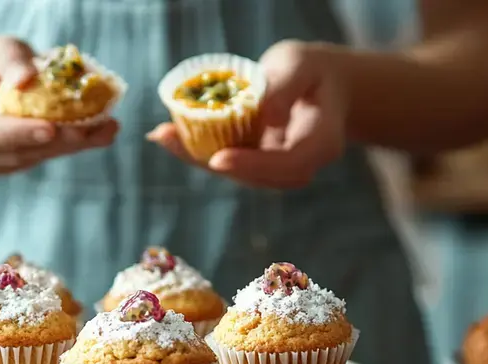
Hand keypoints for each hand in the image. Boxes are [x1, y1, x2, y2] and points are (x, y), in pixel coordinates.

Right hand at [0, 36, 118, 174]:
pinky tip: (101, 132)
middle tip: (92, 129)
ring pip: (38, 158)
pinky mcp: (20, 164)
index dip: (19, 134)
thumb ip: (9, 60)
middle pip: (19, 152)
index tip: (50, 128)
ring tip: (107, 128)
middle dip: (58, 141)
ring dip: (74, 145)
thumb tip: (27, 77)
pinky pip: (48, 156)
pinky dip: (75, 145)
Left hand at [148, 40, 345, 188]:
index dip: (253, 164)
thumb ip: (286, 86)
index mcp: (321, 144)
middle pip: (253, 175)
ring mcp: (277, 171)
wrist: (324, 88)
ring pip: (235, 173)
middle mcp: (299, 167)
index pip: (288, 163)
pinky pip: (227, 162)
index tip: (218, 159)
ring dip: (196, 157)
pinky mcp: (257, 166)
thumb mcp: (303, 64)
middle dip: (209, 161)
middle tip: (169, 138)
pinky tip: (170, 134)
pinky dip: (198, 150)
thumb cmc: (315, 72)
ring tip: (163, 134)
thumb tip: (266, 115)